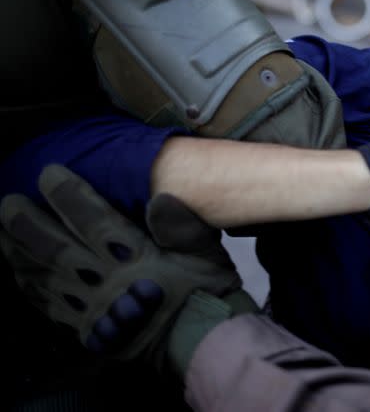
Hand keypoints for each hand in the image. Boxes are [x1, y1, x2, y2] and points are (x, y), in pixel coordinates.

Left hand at [0, 165, 249, 374]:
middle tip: (7, 201)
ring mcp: (94, 306)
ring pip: (47, 276)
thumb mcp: (205, 252)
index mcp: (137, 257)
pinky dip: (31, 287)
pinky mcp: (88, 328)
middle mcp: (108, 280)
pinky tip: (20, 272)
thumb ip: (182, 225)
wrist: (199, 339)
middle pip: (57, 248)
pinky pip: (50, 305)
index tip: (48, 173)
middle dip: (28, 223)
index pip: (94, 221)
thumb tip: (159, 198)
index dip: (67, 195)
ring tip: (3, 232)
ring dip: (20, 253)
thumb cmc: (203, 290)